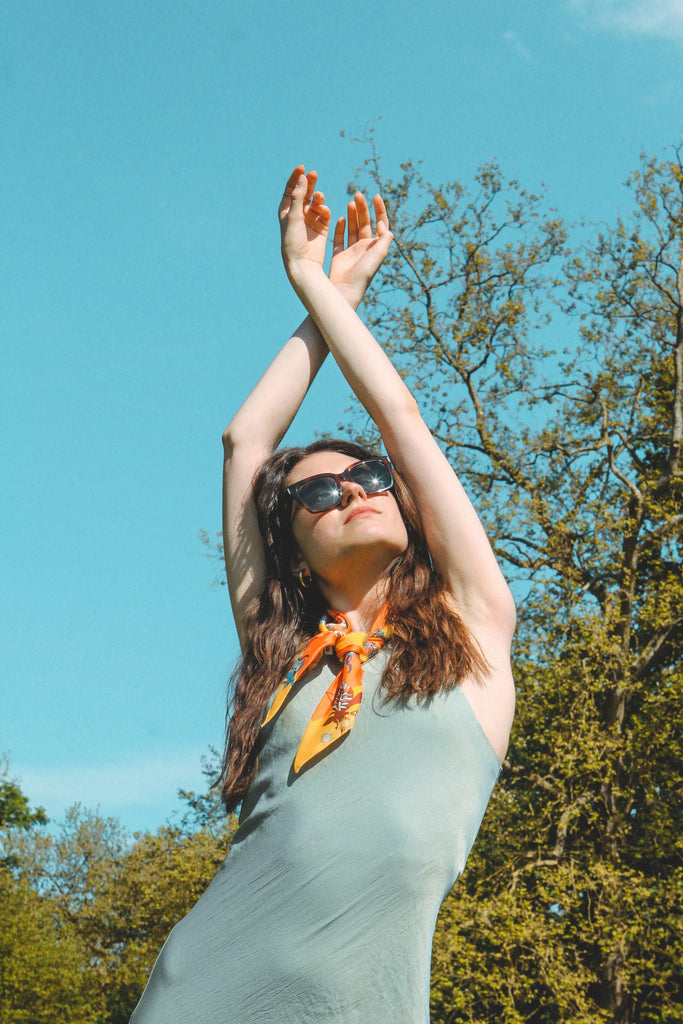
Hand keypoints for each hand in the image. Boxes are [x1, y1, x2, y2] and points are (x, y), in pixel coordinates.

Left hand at [279, 165, 331, 278]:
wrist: (302, 263)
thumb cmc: (292, 241)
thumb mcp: (294, 217)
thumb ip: (298, 197)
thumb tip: (303, 178)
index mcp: (287, 211)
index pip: (291, 189)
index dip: (296, 178)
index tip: (302, 168)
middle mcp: (298, 214)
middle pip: (305, 193)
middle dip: (309, 183)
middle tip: (314, 174)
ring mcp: (310, 220)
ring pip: (316, 202)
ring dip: (318, 198)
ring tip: (319, 197)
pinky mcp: (321, 228)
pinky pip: (325, 214)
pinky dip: (325, 210)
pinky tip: (324, 210)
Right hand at [329, 191, 393, 308]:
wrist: (345, 290)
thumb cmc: (363, 274)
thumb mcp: (378, 254)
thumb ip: (384, 238)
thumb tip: (383, 223)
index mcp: (375, 246)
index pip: (380, 223)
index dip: (379, 209)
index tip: (375, 195)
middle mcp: (365, 247)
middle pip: (365, 223)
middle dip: (362, 208)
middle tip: (357, 194)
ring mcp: (352, 250)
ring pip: (353, 228)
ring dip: (352, 215)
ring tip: (350, 203)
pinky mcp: (339, 254)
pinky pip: (339, 238)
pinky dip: (340, 228)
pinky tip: (339, 218)